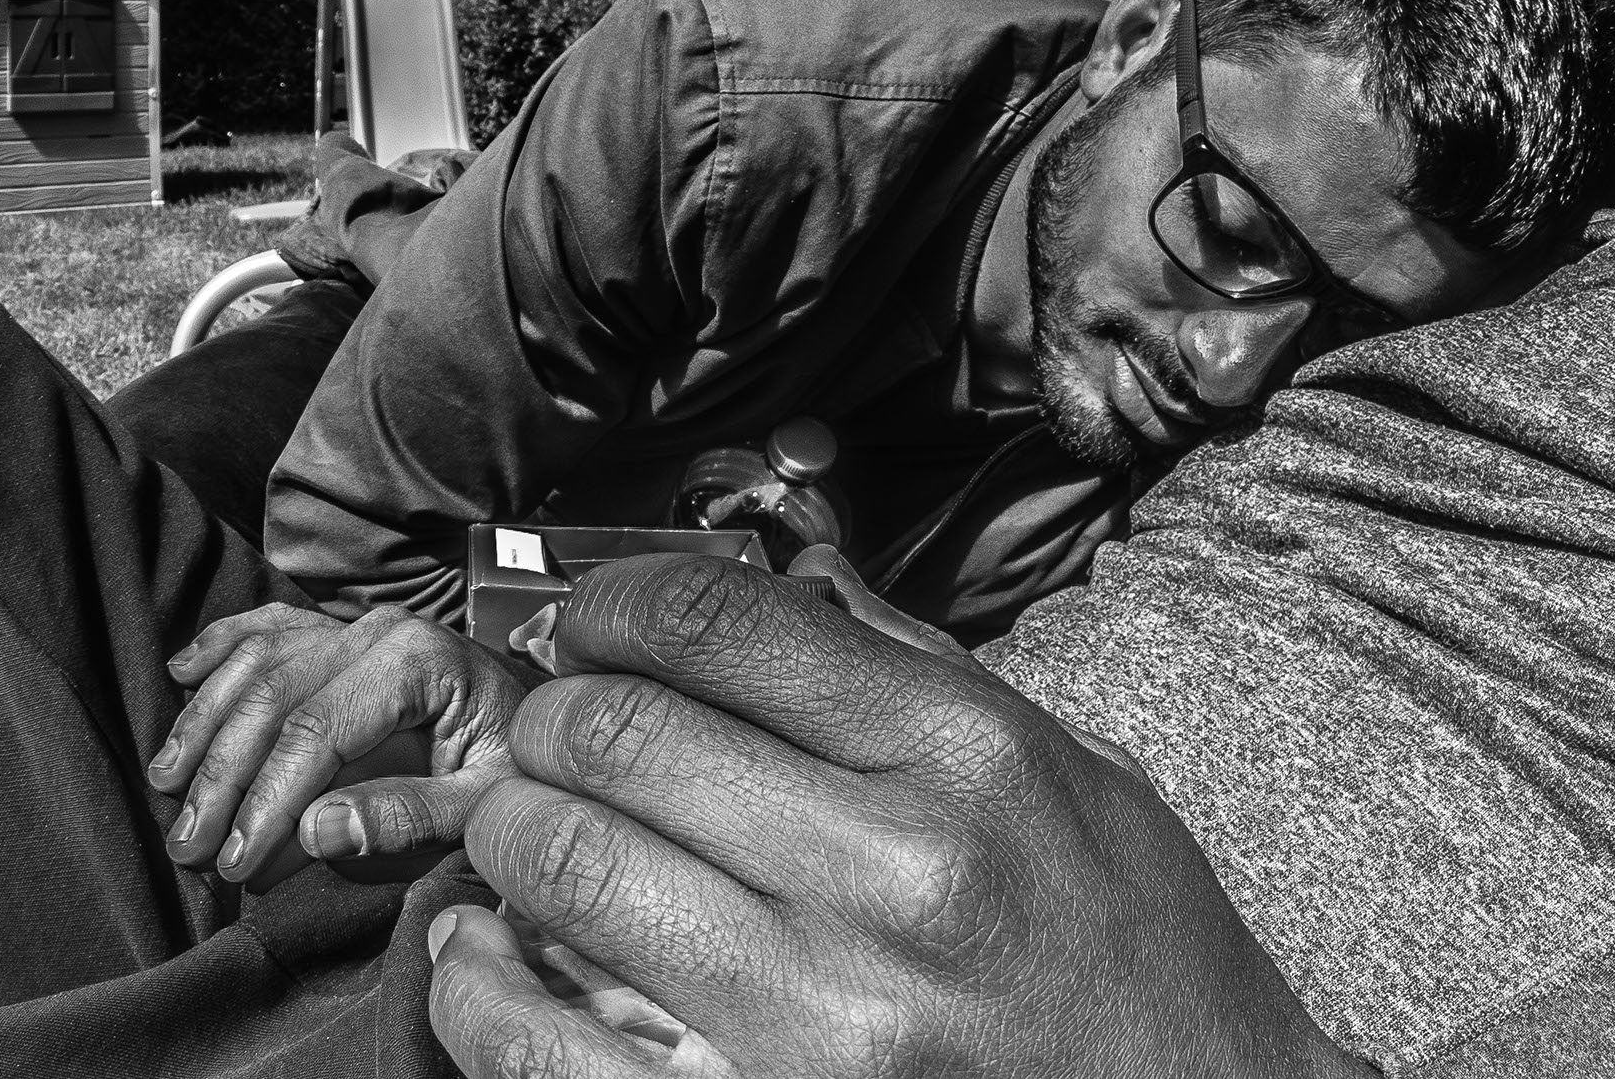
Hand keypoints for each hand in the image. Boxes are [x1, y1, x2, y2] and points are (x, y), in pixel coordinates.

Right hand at [149, 601, 535, 889]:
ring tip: (167, 787)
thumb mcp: (487, 802)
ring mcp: (359, 624)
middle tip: (188, 848)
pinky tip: (181, 674)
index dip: (265, 801)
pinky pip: (270, 628)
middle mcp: (383, 628)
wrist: (545, 724)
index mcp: (421, 660)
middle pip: (274, 696)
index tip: (233, 862)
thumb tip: (316, 831)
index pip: (318, 731)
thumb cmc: (518, 764)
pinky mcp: (345, 632)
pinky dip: (221, 648)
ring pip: (258, 661)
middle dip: (221, 776)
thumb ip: (410, 816)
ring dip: (203, 724)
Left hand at [425, 550, 1371, 1078]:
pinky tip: (478, 956)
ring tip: (522, 825)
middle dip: (551, 712)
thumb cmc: (1135, 951)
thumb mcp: (1075, 771)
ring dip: (510, 831)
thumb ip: (923, 672)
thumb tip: (788, 582)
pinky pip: (546, 1047)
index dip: (615, 600)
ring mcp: (819, 1018)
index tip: (588, 617)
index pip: (721, 623)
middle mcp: (889, 874)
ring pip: (567, 870)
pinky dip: (479, 991)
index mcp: (966, 756)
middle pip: (621, 736)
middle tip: (548, 722)